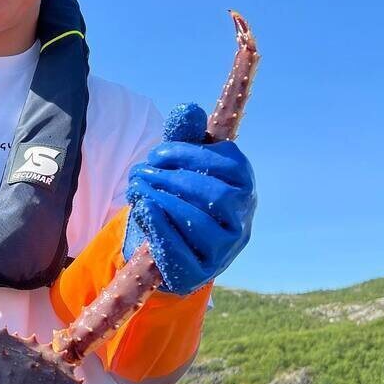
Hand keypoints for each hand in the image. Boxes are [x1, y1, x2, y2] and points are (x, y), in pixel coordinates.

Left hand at [122, 105, 255, 294]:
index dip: (190, 155)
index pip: (229, 164)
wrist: (170, 245)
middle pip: (218, 195)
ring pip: (204, 224)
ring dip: (166, 202)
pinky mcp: (201, 273)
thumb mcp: (183, 164)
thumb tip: (189, 110)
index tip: (157, 153)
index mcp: (244, 185)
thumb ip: (185, 137)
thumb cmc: (180, 196)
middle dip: (176, 179)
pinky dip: (162, 229)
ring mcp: (225, 249)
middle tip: (142, 172)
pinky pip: (184, 253)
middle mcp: (242, 218)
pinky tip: (144, 210)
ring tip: (139, 190)